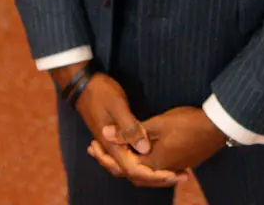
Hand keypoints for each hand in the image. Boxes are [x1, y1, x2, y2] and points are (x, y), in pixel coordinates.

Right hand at [74, 72, 183, 187]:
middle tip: (180, 175)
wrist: (83, 85)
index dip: (154, 174)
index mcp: (113, 146)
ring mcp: (113, 145)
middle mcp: (112, 150)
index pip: (135, 170)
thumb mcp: (118, 107)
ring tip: (172, 172)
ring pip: (132, 166)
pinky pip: (129, 157)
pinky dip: (143, 162)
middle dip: (157, 177)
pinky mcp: (115, 140)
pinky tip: (154, 159)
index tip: (173, 174)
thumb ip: (130, 128)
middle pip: (135, 173)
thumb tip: (145, 149)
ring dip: (151, 171)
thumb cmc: (102, 93)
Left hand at [91, 107, 226, 178]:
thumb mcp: (157, 123)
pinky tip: (143, 149)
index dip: (107, 157)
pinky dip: (145, 160)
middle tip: (99, 150)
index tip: (94, 146)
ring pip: (145, 170)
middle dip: (115, 162)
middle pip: (133, 172)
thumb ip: (131, 131)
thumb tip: (105, 134)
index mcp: (152, 163)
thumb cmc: (187, 123)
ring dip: (130, 160)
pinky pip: (157, 166)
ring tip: (118, 150)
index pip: (123, 166)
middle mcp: (161, 170)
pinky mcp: (182, 162)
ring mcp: (173, 167)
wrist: (217, 126)